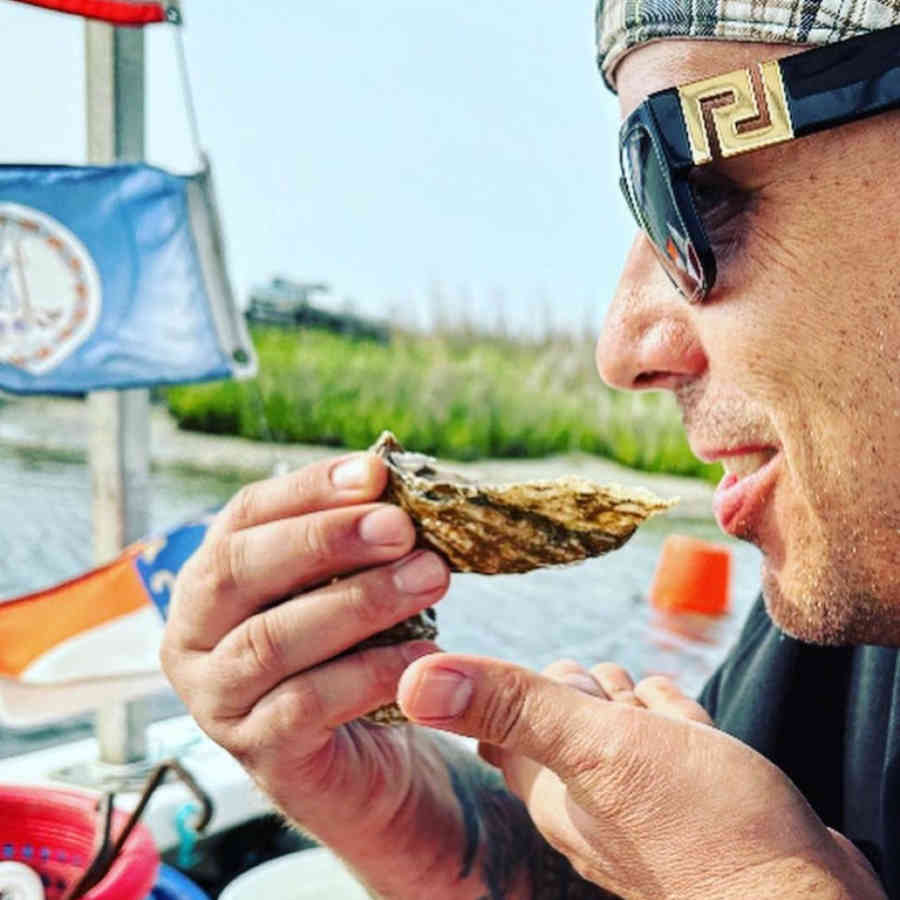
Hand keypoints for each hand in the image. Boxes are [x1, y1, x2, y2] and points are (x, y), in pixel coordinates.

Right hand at [160, 453, 462, 878]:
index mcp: (210, 581)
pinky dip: (370, 672)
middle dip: (325, 540)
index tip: (376, 474)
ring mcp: (216, 700)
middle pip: (239, 570)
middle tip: (401, 528)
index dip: (309, 489)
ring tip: (430, 578)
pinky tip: (425, 654)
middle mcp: (193, 637)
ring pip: (272, 638)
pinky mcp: (257, 753)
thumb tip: (387, 474)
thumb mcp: (349, 587)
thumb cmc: (352, 654)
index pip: (246, 516)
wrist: (367, 761)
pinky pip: (307, 703)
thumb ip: (356, 539)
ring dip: (359, 602)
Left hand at [397, 655, 886, 898]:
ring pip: (618, 718)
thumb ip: (511, 709)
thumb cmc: (702, 830)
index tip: (570, 690)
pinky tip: (693, 733)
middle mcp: (584, 800)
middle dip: (598, 691)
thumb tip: (411, 680)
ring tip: (669, 731)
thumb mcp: (597, 750)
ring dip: (643, 705)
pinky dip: (677, 722)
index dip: (534, 687)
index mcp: (548, 789)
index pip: (500, 718)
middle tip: (629, 716)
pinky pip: (666, 736)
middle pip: (564, 709)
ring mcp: (638, 803)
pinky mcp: (686, 800)